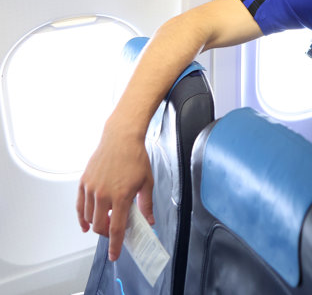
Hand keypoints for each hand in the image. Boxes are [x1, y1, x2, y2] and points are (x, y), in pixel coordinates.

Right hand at [76, 123, 153, 260]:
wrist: (121, 139)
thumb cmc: (136, 158)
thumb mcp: (147, 182)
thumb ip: (146, 205)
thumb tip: (149, 221)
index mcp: (121, 197)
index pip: (117, 229)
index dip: (115, 245)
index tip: (114, 256)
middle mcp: (103, 195)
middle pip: (100, 226)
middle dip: (107, 234)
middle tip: (116, 232)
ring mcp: (91, 189)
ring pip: (88, 218)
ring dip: (96, 224)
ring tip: (107, 221)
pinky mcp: (83, 183)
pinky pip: (79, 206)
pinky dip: (82, 217)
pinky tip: (85, 223)